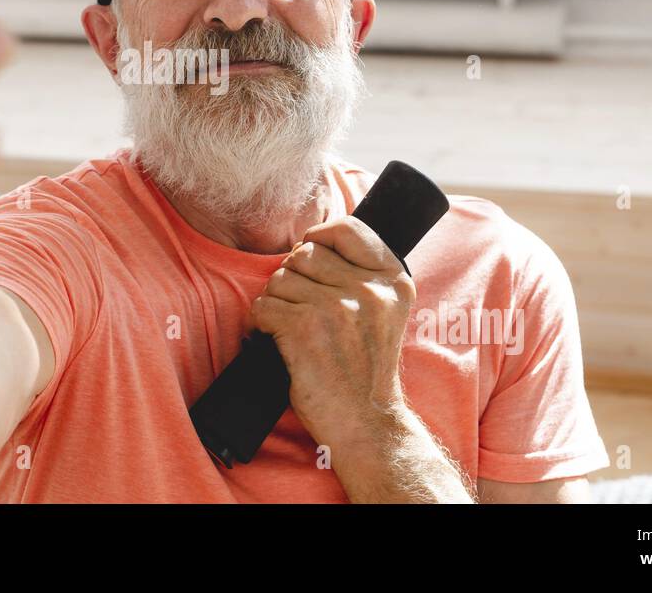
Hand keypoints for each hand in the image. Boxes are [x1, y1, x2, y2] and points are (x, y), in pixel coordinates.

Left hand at [246, 216, 415, 453]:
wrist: (366, 422)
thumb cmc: (366, 368)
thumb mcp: (386, 311)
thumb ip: (363, 273)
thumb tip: (311, 241)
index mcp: (392, 281)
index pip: (347, 229)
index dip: (319, 237)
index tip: (310, 257)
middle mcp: (368, 290)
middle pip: (304, 254)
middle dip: (292, 277)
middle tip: (297, 306)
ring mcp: (337, 308)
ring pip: (279, 280)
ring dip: (275, 301)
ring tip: (289, 327)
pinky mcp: (304, 329)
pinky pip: (263, 306)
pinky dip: (259, 323)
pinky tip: (273, 338)